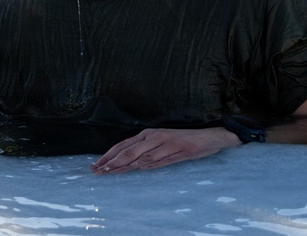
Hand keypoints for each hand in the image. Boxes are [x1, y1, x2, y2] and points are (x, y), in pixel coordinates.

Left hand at [91, 127, 240, 173]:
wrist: (210, 137)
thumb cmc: (183, 141)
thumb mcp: (162, 146)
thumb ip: (147, 154)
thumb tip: (131, 166)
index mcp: (148, 134)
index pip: (124, 145)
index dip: (109, 155)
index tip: (96, 166)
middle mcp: (155, 137)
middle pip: (129, 150)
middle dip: (112, 161)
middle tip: (98, 171)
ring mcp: (167, 143)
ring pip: (143, 155)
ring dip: (126, 165)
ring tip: (112, 172)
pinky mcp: (180, 150)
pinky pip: (162, 159)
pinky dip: (150, 164)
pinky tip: (140, 168)